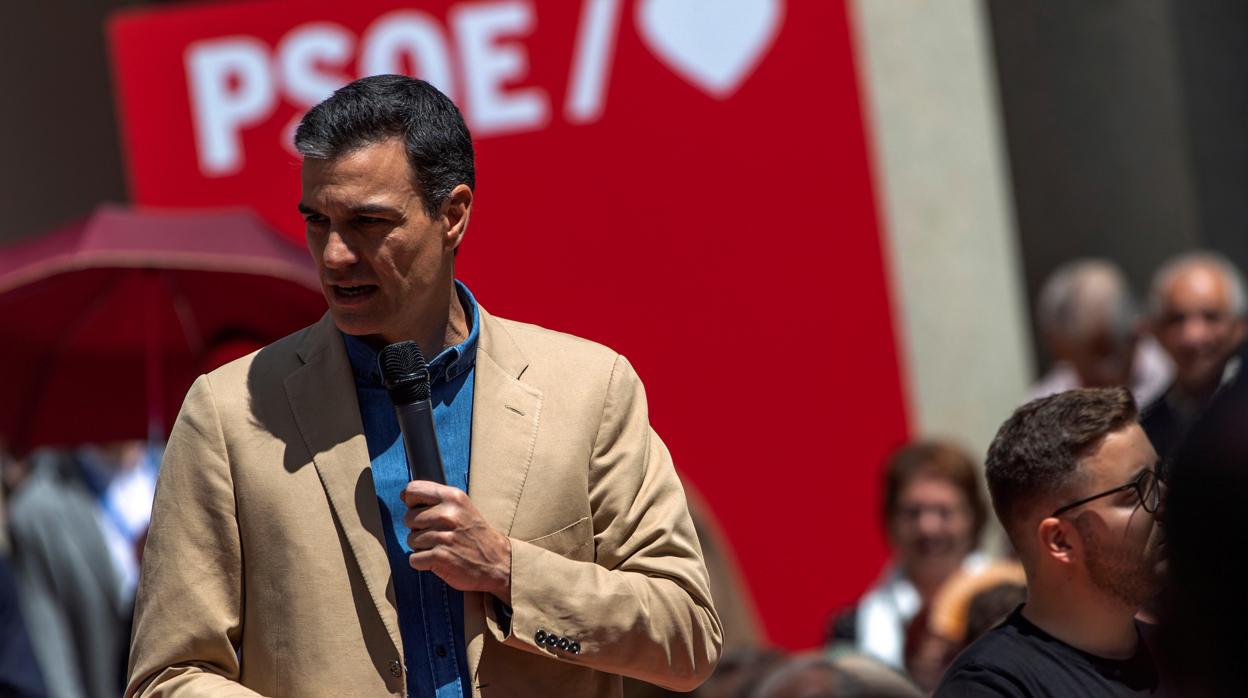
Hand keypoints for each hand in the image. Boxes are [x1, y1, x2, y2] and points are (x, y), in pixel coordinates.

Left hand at [401, 481, 511, 603]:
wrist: (497, 562)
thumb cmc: (475, 534)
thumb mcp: (462, 507)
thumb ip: (437, 500)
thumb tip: (404, 496)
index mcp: (453, 497)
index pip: (413, 490)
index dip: (411, 502)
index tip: (420, 510)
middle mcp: (447, 514)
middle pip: (408, 518)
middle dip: (418, 528)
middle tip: (438, 534)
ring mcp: (443, 536)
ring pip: (410, 539)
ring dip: (422, 547)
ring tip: (442, 547)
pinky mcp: (440, 556)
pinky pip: (414, 559)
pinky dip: (423, 562)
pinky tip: (440, 560)